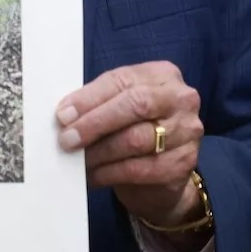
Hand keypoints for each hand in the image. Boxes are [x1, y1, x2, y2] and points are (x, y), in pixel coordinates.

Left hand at [55, 61, 204, 228]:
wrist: (163, 171)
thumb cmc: (134, 128)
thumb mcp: (118, 106)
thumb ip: (97, 103)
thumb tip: (65, 115)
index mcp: (161, 75)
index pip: (122, 80)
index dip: (90, 98)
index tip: (63, 115)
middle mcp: (180, 98)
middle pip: (135, 105)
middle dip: (95, 123)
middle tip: (68, 139)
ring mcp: (187, 131)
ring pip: (136, 139)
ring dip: (100, 152)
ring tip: (78, 160)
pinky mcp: (184, 163)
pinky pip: (141, 168)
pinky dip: (111, 173)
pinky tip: (94, 176)